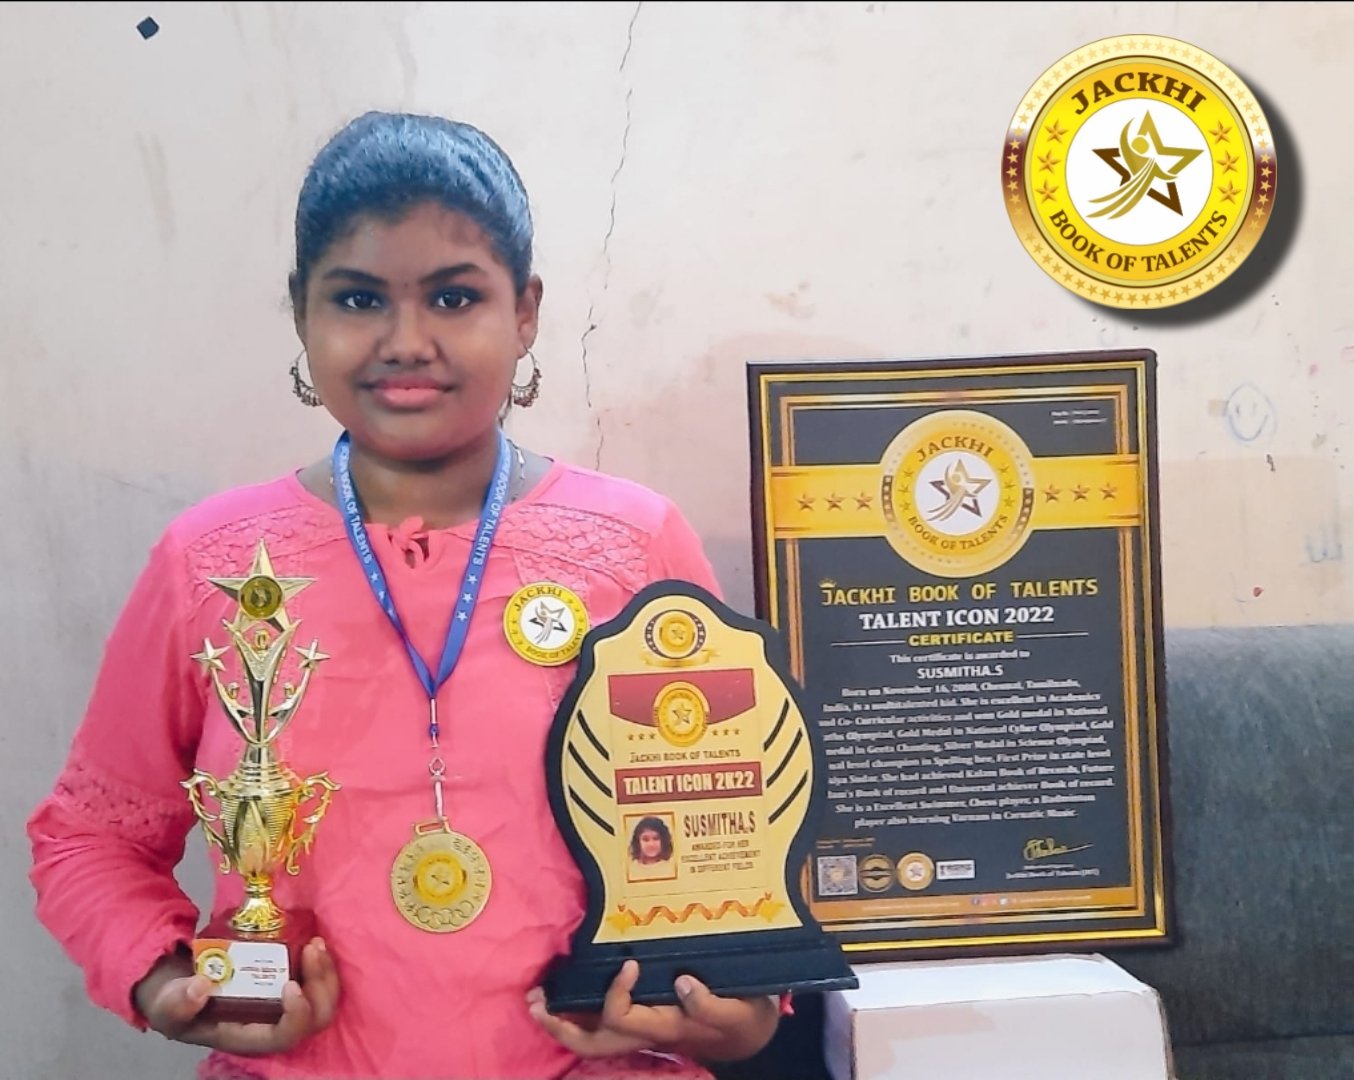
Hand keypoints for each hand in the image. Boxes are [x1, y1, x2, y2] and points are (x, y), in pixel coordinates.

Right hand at [134, 938, 339, 1055]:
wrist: (177, 986)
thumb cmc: (175, 1002)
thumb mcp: (167, 1004)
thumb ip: (179, 1002)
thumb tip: (200, 988)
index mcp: (247, 1036)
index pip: (283, 1037)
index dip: (295, 1016)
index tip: (290, 985)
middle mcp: (272, 1024)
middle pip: (314, 1019)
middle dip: (321, 986)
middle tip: (313, 949)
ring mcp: (283, 1005)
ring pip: (322, 1000)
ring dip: (326, 972)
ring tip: (317, 942)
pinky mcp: (287, 983)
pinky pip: (317, 981)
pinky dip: (322, 964)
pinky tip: (315, 940)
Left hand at [528, 960, 779, 1062]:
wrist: (749, 1033)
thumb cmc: (743, 1018)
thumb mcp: (738, 1012)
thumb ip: (711, 1003)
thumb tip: (683, 983)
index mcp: (664, 1029)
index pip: (624, 1019)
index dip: (616, 994)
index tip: (628, 964)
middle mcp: (645, 1034)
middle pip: (593, 1042)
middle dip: (560, 1026)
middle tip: (535, 1001)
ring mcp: (640, 1031)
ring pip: (592, 1039)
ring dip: (561, 1023)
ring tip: (537, 1000)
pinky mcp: (641, 1022)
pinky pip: (602, 1025)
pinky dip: (578, 1014)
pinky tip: (565, 994)